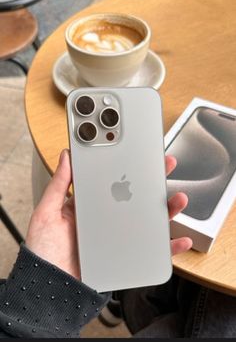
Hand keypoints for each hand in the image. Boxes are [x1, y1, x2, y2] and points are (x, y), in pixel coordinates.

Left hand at [26, 150, 191, 279]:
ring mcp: (118, 237)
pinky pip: (152, 251)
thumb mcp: (46, 214)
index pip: (113, 181)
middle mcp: (107, 219)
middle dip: (153, 181)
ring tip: (177, 199)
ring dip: (167, 210)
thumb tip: (67, 156)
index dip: (127, 167)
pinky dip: (169, 246)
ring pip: (148, 221)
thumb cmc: (44, 252)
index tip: (139, 153)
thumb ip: (58, 186)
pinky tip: (179, 239)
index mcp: (90, 206)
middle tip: (165, 166)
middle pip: (136, 198)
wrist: (50, 288)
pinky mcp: (126, 257)